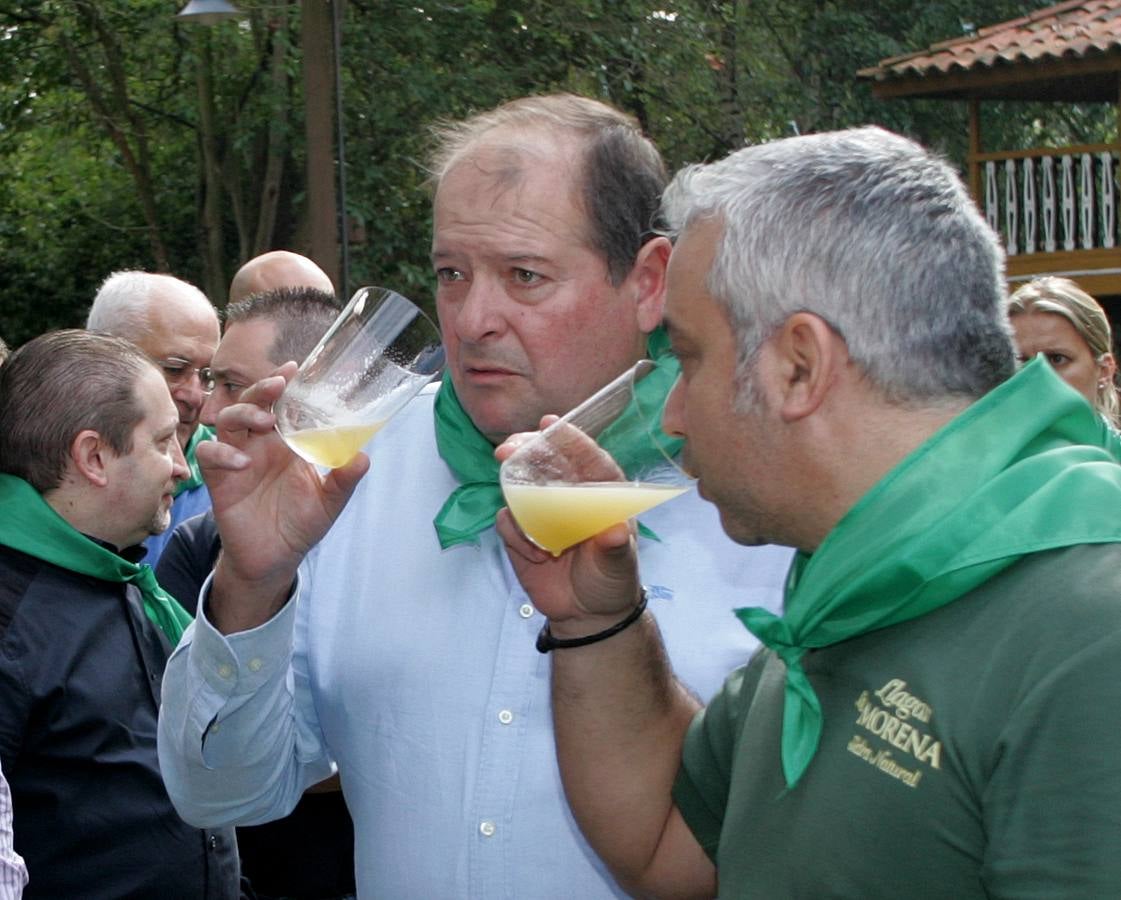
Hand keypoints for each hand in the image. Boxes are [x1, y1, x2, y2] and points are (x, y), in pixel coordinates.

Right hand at [198, 363, 368, 615]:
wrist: (274, 559)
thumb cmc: (301, 524)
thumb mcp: (329, 503)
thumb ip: (344, 480)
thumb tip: (363, 457)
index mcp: (288, 442)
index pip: (283, 404)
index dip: (285, 383)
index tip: (295, 368)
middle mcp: (261, 445)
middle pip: (252, 402)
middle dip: (262, 390)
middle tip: (277, 386)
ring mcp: (238, 459)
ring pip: (228, 420)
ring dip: (243, 414)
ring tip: (264, 423)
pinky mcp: (219, 480)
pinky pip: (209, 454)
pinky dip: (221, 452)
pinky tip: (241, 463)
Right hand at [496, 419, 641, 636]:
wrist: (587, 615)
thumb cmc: (612, 581)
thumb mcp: (618, 566)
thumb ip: (615, 548)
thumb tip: (615, 530)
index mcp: (600, 492)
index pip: (586, 457)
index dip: (568, 439)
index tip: (549, 424)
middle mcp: (568, 495)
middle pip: (543, 460)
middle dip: (524, 451)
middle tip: (506, 451)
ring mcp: (542, 511)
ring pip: (519, 487)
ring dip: (517, 499)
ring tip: (530, 529)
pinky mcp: (520, 533)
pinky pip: (507, 522)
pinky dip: (516, 536)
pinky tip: (536, 555)